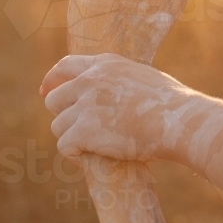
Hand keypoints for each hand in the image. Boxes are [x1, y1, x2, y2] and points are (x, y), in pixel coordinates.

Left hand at [40, 53, 196, 160]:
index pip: (66, 66)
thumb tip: (112, 93)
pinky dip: (74, 156)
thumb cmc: (171, 104)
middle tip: (78, 130)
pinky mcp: (84, 130)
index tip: (45, 92)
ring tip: (90, 147)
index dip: (52, 80)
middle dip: (63, 115)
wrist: (178, 120)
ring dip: (71, 138)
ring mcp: (85, 105)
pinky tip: (86, 159)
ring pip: (58, 126)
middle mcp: (90, 80)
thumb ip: (119, 80)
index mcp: (105, 64)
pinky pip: (64, 146)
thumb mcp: (141, 76)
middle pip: (55, 99)